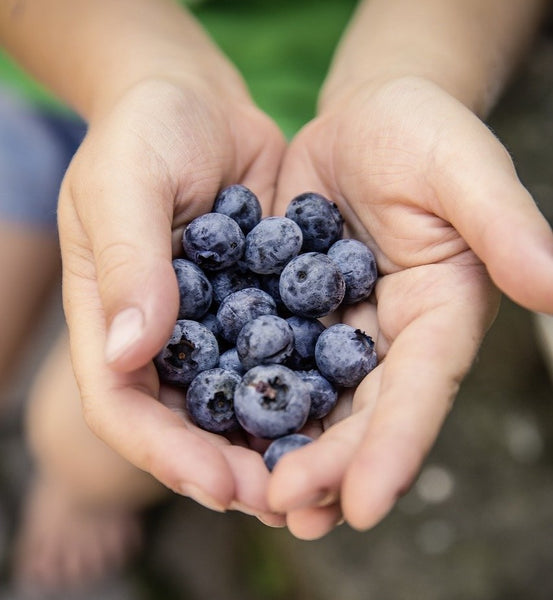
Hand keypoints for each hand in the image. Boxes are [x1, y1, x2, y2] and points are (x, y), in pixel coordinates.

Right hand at [58, 76, 286, 521]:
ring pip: (237, 403)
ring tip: (316, 479)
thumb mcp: (123, 181)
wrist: (198, 102)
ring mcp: (211, 325)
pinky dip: (305, 390)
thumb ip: (127, 261)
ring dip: (272, 446)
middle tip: (280, 501)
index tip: (217, 485)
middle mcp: (161, 336)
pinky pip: (281, 357)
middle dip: (227, 468)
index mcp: (110, 319)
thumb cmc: (145, 130)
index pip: (124, 405)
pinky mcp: (258, 306)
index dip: (166, 452)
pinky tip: (341, 415)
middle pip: (185, 424)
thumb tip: (130, 351)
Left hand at [268, 76, 552, 537]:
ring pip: (313, 398)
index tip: (364, 505)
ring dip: (285, 447)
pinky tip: (217, 422)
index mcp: (438, 314)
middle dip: (329, 463)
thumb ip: (504, 226)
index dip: (394, 448)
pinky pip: (267, 356)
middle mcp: (390, 335)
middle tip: (287, 508)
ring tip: (254, 495)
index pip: (419, 392)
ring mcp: (337, 327)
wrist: (365, 118)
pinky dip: (246, 390)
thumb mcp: (463, 169)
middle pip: (362, 412)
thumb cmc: (422, 132)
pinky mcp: (292, 308)